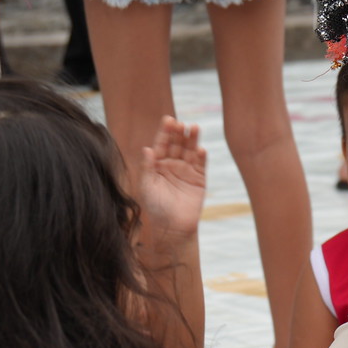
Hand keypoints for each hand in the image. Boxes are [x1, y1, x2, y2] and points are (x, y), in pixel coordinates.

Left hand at [138, 116, 207, 239]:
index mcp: (158, 164)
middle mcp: (172, 164)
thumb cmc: (156, 207)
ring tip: (194, 127)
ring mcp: (186, 170)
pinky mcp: (199, 179)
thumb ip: (147, 167)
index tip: (168, 120)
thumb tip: (147, 148)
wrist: (172, 226)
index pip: (162, 143)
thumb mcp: (147, 186)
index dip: (165, 132)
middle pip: (177, 143)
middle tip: (181, 123)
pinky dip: (201, 156)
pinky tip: (200, 149)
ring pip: (190, 150)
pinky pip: (200, 164)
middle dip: (179, 133)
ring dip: (192, 139)